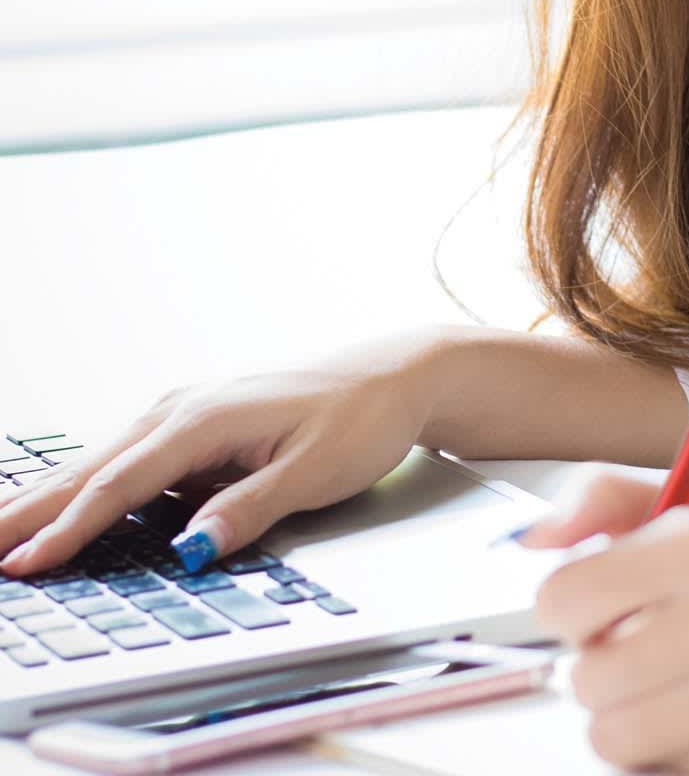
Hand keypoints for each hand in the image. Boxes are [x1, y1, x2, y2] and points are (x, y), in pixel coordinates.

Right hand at [0, 327, 446, 577]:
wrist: (400, 372)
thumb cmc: (364, 415)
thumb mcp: (315, 471)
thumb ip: (248, 509)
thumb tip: (189, 549)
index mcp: (208, 418)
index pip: (123, 486)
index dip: (70, 530)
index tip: (26, 566)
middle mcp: (187, 407)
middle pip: (94, 468)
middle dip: (30, 510)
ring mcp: (190, 410)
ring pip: (104, 460)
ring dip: (48, 494)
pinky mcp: (200, 422)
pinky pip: (130, 456)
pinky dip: (86, 480)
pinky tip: (59, 501)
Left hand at [521, 469, 688, 774]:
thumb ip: (611, 501)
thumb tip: (532, 541)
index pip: (563, 598)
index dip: (574, 605)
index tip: (602, 604)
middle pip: (583, 676)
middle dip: (604, 662)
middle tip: (648, 644)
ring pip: (610, 735)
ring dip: (630, 714)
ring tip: (674, 684)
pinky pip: (659, 774)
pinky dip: (670, 752)